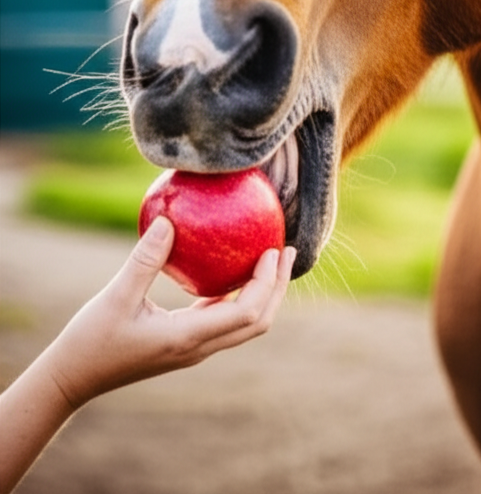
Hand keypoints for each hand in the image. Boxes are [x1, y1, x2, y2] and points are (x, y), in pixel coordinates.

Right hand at [43, 216, 295, 407]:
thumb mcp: (116, 296)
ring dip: (263, 293)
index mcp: (188, 339)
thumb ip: (144, 260)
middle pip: (257, 322)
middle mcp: (198, 348)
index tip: (272, 249)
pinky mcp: (184, 343)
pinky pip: (222, 319)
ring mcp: (193, 348)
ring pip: (244, 324)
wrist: (73, 379)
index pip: (247, 314)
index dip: (267, 283)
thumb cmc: (92, 340)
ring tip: (269, 257)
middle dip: (277, 288)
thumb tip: (167, 221)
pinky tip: (229, 269)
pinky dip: (237, 296)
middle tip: (286, 250)